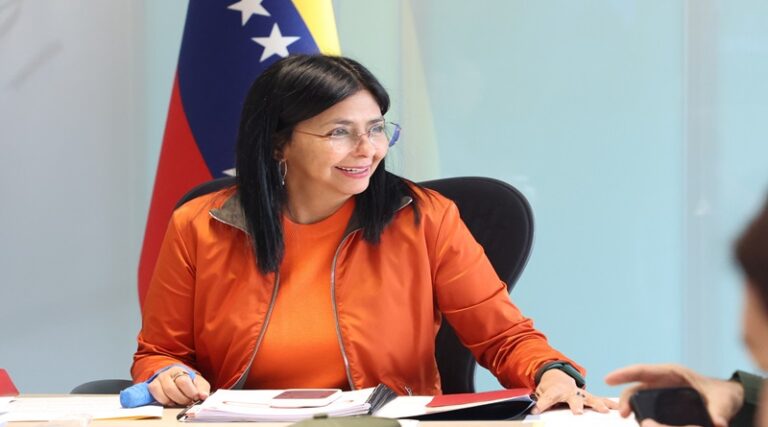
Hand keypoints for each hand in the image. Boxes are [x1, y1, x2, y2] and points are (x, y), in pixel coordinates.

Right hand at [147, 366, 210, 406]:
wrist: (176, 377)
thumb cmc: (189, 382)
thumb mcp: (198, 383)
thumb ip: (202, 389)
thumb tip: (204, 396)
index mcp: (180, 370)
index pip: (183, 381)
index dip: (190, 392)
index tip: (195, 397)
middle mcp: (167, 373)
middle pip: (171, 389)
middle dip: (182, 399)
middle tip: (188, 402)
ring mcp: (159, 379)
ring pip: (164, 394)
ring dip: (174, 402)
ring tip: (180, 402)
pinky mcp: (153, 386)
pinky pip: (156, 396)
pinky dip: (164, 402)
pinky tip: (171, 402)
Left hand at [531, 368, 617, 414]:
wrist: (557, 378)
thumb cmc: (550, 390)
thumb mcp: (541, 395)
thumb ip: (539, 403)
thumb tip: (532, 412)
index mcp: (554, 391)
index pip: (547, 397)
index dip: (542, 404)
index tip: (536, 410)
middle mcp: (569, 391)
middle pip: (573, 398)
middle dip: (576, 405)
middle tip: (578, 412)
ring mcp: (580, 393)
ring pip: (590, 398)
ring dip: (597, 404)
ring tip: (603, 411)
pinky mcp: (589, 396)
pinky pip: (601, 400)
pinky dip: (609, 404)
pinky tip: (617, 408)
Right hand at [604, 363, 743, 426]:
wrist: (727, 397)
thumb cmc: (723, 394)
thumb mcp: (722, 402)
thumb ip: (719, 412)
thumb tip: (717, 423)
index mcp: (673, 373)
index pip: (644, 371)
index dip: (624, 373)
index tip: (608, 379)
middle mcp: (663, 380)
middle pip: (637, 385)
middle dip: (627, 397)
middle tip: (624, 414)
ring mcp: (661, 390)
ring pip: (639, 395)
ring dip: (631, 405)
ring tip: (627, 417)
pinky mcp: (662, 400)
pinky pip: (645, 403)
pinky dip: (638, 410)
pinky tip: (636, 419)